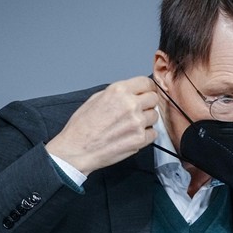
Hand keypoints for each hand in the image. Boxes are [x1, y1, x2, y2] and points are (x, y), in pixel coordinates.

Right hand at [45, 76, 159, 174]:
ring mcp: (137, 122)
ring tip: (131, 126)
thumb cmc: (82, 127)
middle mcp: (130, 104)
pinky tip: (131, 136)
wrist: (77, 150)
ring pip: (155, 116)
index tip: (146, 93)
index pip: (146, 83)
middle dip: (147, 104)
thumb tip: (132, 93)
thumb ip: (118, 94)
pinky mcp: (140, 139)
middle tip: (137, 111)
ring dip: (146, 120)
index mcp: (119, 91)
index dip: (147, 89)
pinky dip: (145, 135)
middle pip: (154, 99)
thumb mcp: (96, 98)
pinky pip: (153, 133)